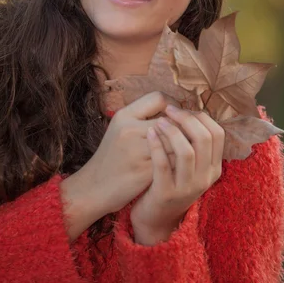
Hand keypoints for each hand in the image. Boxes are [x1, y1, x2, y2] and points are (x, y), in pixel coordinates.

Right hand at [79, 91, 181, 216]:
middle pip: (170, 119)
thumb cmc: (113, 156)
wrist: (94, 187)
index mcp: (124, 115)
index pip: (158, 97)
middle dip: (183, 126)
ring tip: (187, 147)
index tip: (178, 116)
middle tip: (189, 133)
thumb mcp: (121, 128)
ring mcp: (136, 150)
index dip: (174, 105)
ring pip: (175, 140)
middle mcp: (129, 129)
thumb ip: (143, 116)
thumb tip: (176, 110)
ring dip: (185, 144)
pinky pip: (172, 160)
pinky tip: (181, 163)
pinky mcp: (144, 171)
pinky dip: (180, 160)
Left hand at [130, 104, 224, 239]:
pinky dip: (156, 145)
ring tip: (159, 121)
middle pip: (204, 138)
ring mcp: (187, 188)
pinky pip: (163, 165)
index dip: (200, 116)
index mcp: (213, 168)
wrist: (155, 217)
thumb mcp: (191, 166)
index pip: (218, 133)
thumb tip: (191, 110)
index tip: (182, 108)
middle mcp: (204, 178)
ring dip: (172, 131)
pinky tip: (149, 133)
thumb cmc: (171, 181)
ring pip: (186, 151)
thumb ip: (195, 143)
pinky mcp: (166, 193)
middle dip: (186, 119)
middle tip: (169, 110)